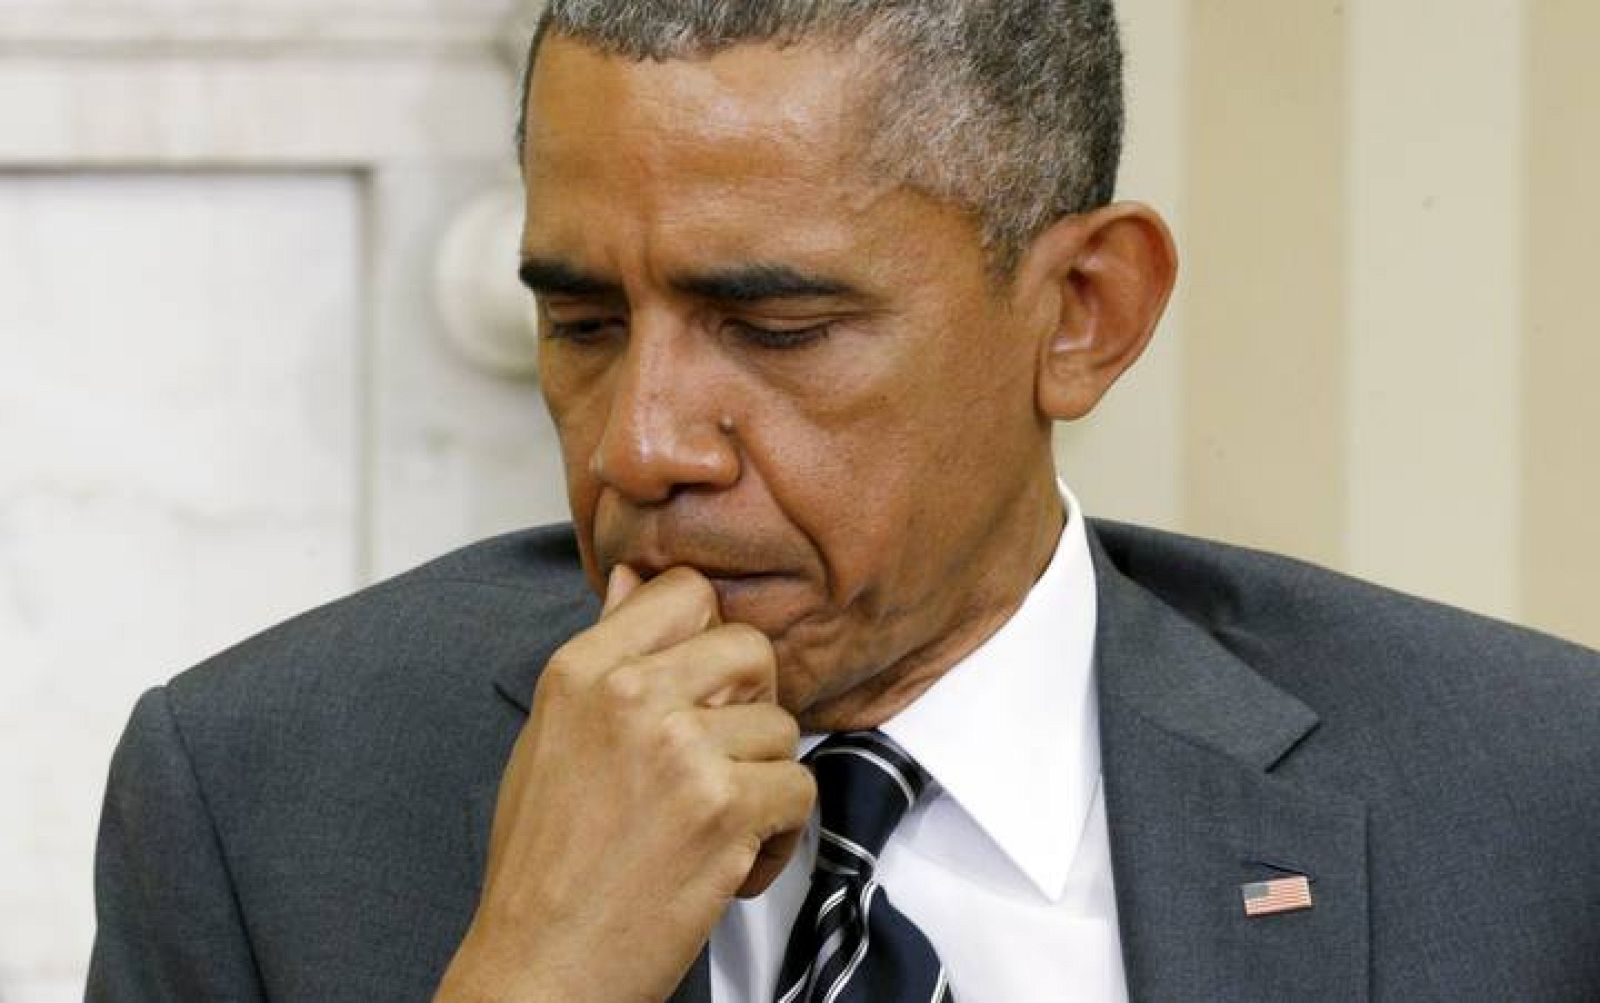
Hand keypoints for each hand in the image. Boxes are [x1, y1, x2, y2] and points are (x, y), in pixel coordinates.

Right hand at [435, 566, 815, 1002]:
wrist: (541, 966)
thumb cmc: (544, 862)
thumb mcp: (552, 737)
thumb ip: (605, 655)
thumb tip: (632, 579)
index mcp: (581, 670)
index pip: (685, 592)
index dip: (708, 636)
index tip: (702, 687)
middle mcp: (631, 695)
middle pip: (750, 648)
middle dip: (750, 706)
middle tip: (719, 759)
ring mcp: (681, 748)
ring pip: (782, 728)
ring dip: (763, 782)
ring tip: (714, 826)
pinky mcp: (724, 808)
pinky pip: (800, 790)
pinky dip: (779, 835)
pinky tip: (732, 861)